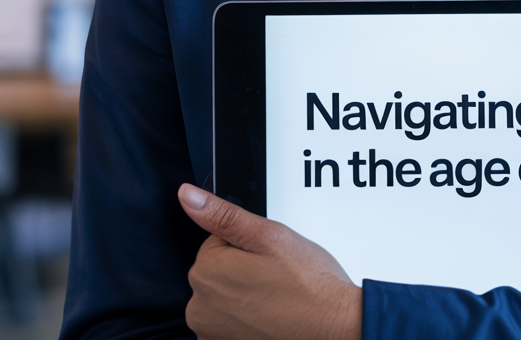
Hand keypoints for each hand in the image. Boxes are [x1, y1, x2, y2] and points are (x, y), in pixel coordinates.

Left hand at [178, 184, 361, 339]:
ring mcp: (210, 334)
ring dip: (245, 295)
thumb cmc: (308, 284)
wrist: (333, 329)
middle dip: (244, 268)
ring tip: (276, 296)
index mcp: (207, 272)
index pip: (217, 241)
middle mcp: (199, 308)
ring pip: (223, 297)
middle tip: (275, 276)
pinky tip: (271, 317)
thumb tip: (187, 195)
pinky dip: (247, 319)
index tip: (268, 256)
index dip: (247, 244)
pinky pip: (229, 323)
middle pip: (217, 270)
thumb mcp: (269, 236)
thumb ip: (224, 215)